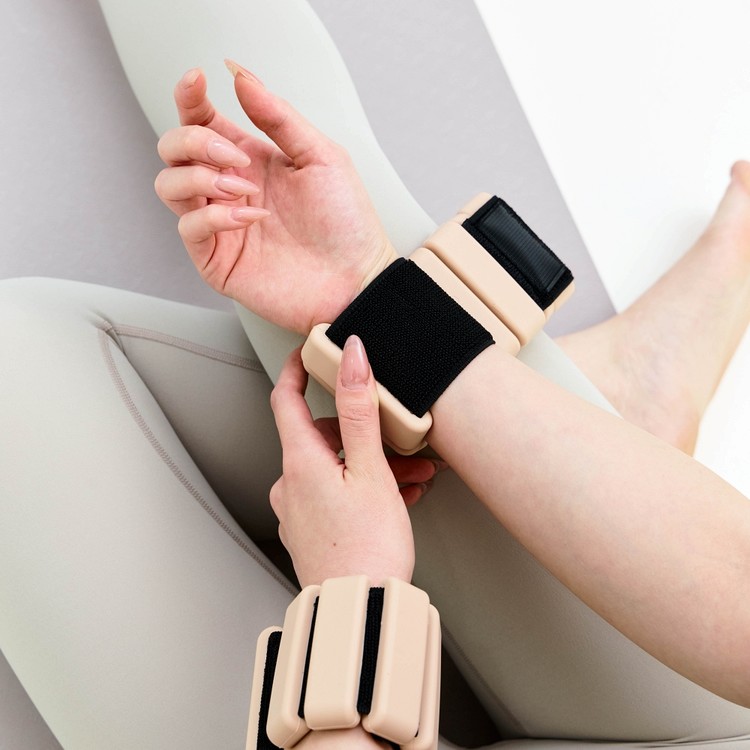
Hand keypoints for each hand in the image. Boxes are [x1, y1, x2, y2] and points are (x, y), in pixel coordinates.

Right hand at [155, 63, 396, 333]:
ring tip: (245, 190)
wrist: (356, 277)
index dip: (189, 98)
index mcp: (251, 159)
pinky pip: (189, 227)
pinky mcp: (217, 259)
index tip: (196, 80)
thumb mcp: (321, 155)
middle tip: (235, 157)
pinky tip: (250, 218)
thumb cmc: (346, 223)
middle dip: (194, 141)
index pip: (202, 121)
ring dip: (200, 177)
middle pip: (173, 149)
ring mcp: (220, 224)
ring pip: (169, 185)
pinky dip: (214, 216)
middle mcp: (230, 188)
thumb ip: (278, 115)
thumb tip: (240, 75)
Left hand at [269, 337, 439, 586]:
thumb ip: (360, 409)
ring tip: (415, 480)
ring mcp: (298, 512)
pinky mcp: (310, 533)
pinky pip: (336, 497)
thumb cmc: (368, 547)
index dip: (296, 369)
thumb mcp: (371, 470)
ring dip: (374, 467)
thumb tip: (351, 356)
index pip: (286, 399)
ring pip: (336, 470)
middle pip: (325, 440)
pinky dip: (364, 491)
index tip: (309, 351)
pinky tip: (397, 500)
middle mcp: (290, 485)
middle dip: (367, 436)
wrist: (359, 612)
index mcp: (300, 462)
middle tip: (406, 448)